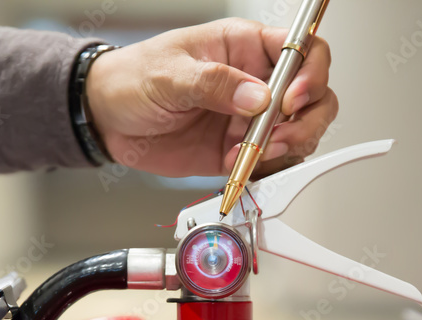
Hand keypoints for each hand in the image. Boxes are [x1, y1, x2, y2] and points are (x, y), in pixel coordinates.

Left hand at [85, 18, 337, 177]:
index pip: (302, 50)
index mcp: (245, 46)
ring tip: (253, 153)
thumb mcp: (169, 74)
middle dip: (306, 120)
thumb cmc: (132, 78)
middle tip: (277, 136)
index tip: (290, 100)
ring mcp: (251, 118)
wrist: (107, 118)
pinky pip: (271, 162)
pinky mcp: (239, 149)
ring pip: (299, 132)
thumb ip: (214, 84)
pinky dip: (264, 170)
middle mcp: (256, 81)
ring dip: (286, 148)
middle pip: (314, 96)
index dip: (309, 74)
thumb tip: (257, 97)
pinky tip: (238, 166)